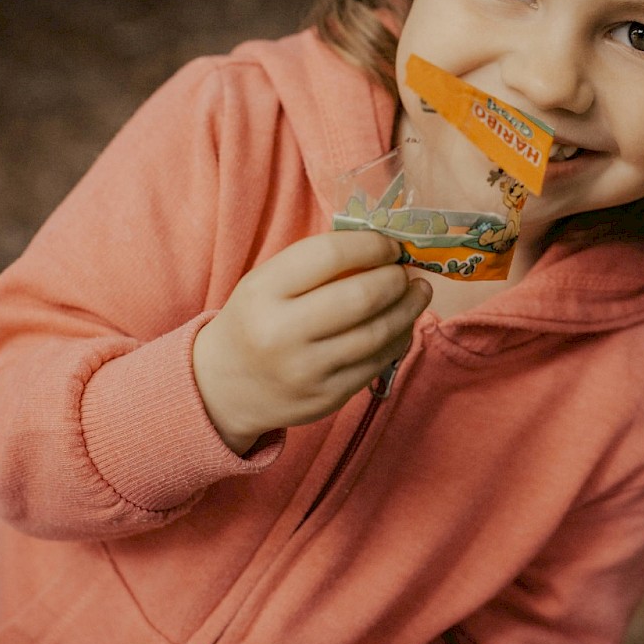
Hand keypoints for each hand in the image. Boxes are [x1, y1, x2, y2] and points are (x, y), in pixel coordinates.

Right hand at [193, 230, 430, 453]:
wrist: (225, 387)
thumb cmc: (256, 319)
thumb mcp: (267, 282)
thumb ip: (317, 264)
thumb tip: (384, 247)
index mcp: (263, 291)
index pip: (329, 255)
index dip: (371, 245)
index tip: (389, 245)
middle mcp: (282, 332)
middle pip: (360, 297)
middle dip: (395, 280)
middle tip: (406, 273)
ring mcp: (306, 370)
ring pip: (377, 334)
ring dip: (408, 309)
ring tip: (418, 293)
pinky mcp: (326, 398)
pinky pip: (376, 363)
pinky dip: (398, 339)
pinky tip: (402, 325)